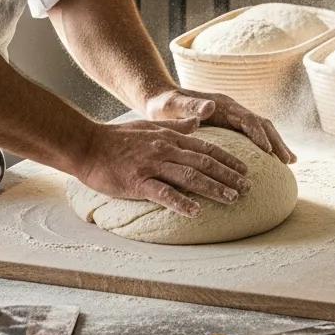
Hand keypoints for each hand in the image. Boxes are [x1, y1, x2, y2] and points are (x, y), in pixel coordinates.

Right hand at [76, 117, 251, 216]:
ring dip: (213, 188)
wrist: (86, 145)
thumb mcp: (149, 126)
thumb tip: (198, 122)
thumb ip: (175, 126)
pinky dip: (181, 202)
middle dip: (228, 175)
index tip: (245, 170)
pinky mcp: (137, 181)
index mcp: (169, 137)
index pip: (206, 147)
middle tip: (248, 188)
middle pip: (204, 162)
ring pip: (190, 176)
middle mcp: (165, 149)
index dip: (228, 159)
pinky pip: (163, 193)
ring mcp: (152, 165)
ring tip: (232, 199)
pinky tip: (196, 212)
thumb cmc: (116, 138)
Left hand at [144, 88, 295, 164]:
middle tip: (289, 160)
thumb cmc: (164, 104)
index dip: (258, 134)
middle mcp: (231, 109)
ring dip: (275, 144)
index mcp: (221, 104)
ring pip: (261, 130)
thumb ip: (190, 106)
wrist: (159, 99)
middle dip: (276, 141)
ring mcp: (232, 117)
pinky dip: (265, 147)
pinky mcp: (230, 126)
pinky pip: (252, 136)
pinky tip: (272, 161)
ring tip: (289, 162)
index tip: (268, 151)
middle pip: (261, 124)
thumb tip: (210, 106)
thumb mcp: (173, 105)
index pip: (246, 119)